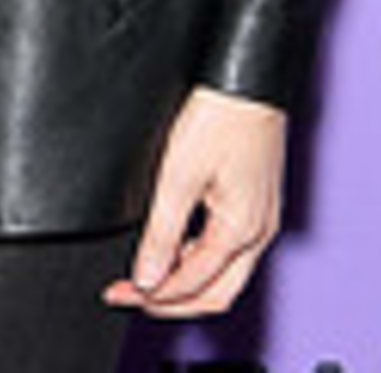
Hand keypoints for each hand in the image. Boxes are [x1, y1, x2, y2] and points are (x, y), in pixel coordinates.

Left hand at [105, 87, 285, 318]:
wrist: (247, 78)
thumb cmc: (222, 115)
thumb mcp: (178, 176)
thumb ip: (162, 233)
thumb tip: (148, 278)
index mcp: (243, 230)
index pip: (194, 285)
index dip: (153, 296)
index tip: (118, 294)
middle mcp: (260, 231)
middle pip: (216, 293)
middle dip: (172, 301)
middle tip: (129, 295)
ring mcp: (262, 218)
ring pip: (224, 274)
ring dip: (185, 282)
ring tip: (144, 273)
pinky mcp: (256, 203)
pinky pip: (229, 250)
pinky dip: (198, 259)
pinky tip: (172, 247)